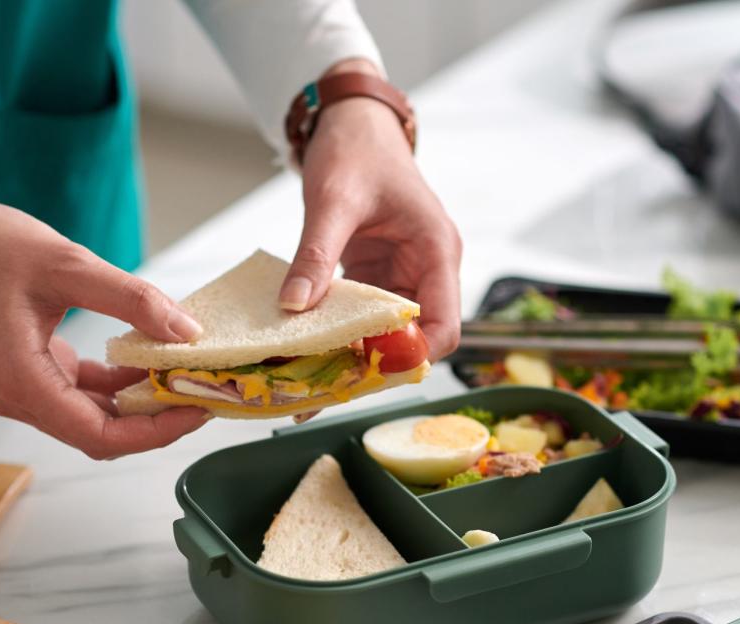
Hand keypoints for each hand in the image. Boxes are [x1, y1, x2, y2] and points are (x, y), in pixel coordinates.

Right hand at [0, 185, 209, 458]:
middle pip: (100, 432)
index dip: (154, 432)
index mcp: (19, 380)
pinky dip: (118, 384)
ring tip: (185, 377)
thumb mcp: (69, 264)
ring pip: (94, 416)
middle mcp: (17, 396)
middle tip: (203, 393)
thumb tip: (186, 332)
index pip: (99, 435)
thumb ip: (131, 300)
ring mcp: (22, 387)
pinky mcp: (30, 372)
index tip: (196, 411)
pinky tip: (151, 360)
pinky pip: (83, 394)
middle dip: (155, 419)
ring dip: (140, 402)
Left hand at [278, 65, 461, 362]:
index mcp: (436, 250)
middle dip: (379, 364)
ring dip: (358, 353)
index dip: (414, 356)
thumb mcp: (332, 200)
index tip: (369, 369)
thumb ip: (315, 254)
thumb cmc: (355, 149)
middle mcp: (428, 269)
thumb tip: (294, 307)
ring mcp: (403, 274)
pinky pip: (366, 316)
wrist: (350, 121)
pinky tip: (310, 349)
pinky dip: (343, 333)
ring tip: (315, 377)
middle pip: (418, 338)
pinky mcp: (378, 276)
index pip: (445, 326)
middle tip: (331, 386)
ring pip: (391, 333)